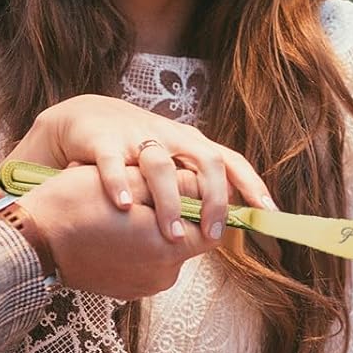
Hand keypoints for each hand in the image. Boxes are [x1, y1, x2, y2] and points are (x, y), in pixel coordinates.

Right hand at [1, 95, 273, 243]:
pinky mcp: (102, 140)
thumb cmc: (134, 150)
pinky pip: (111, 162)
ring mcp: (136, 137)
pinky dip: (118, 183)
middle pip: (205, 160)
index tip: (268, 211)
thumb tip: (229, 220)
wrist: (84, 121)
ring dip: (169, 200)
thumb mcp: (171, 163)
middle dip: (213, 198)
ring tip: (169, 231)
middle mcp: (169, 137)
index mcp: (190, 143)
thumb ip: (196, 186)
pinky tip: (122, 206)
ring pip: (160, 165)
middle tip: (212, 231)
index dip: (251, 184)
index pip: (230, 161)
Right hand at [11, 163, 206, 298]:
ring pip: (165, 250)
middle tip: (149, 192)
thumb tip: (203, 184)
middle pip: (187, 240)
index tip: (188, 187)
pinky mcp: (124, 290)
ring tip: (128, 207)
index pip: (210, 229)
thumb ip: (176, 184)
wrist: (32, 241)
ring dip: (155, 228)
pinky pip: (144, 262)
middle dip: (175, 214)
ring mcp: (142, 286)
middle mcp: (162, 276)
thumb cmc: (76, 205)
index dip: (204, 205)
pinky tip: (115, 226)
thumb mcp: (132, 181)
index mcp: (170, 250)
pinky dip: (138, 244)